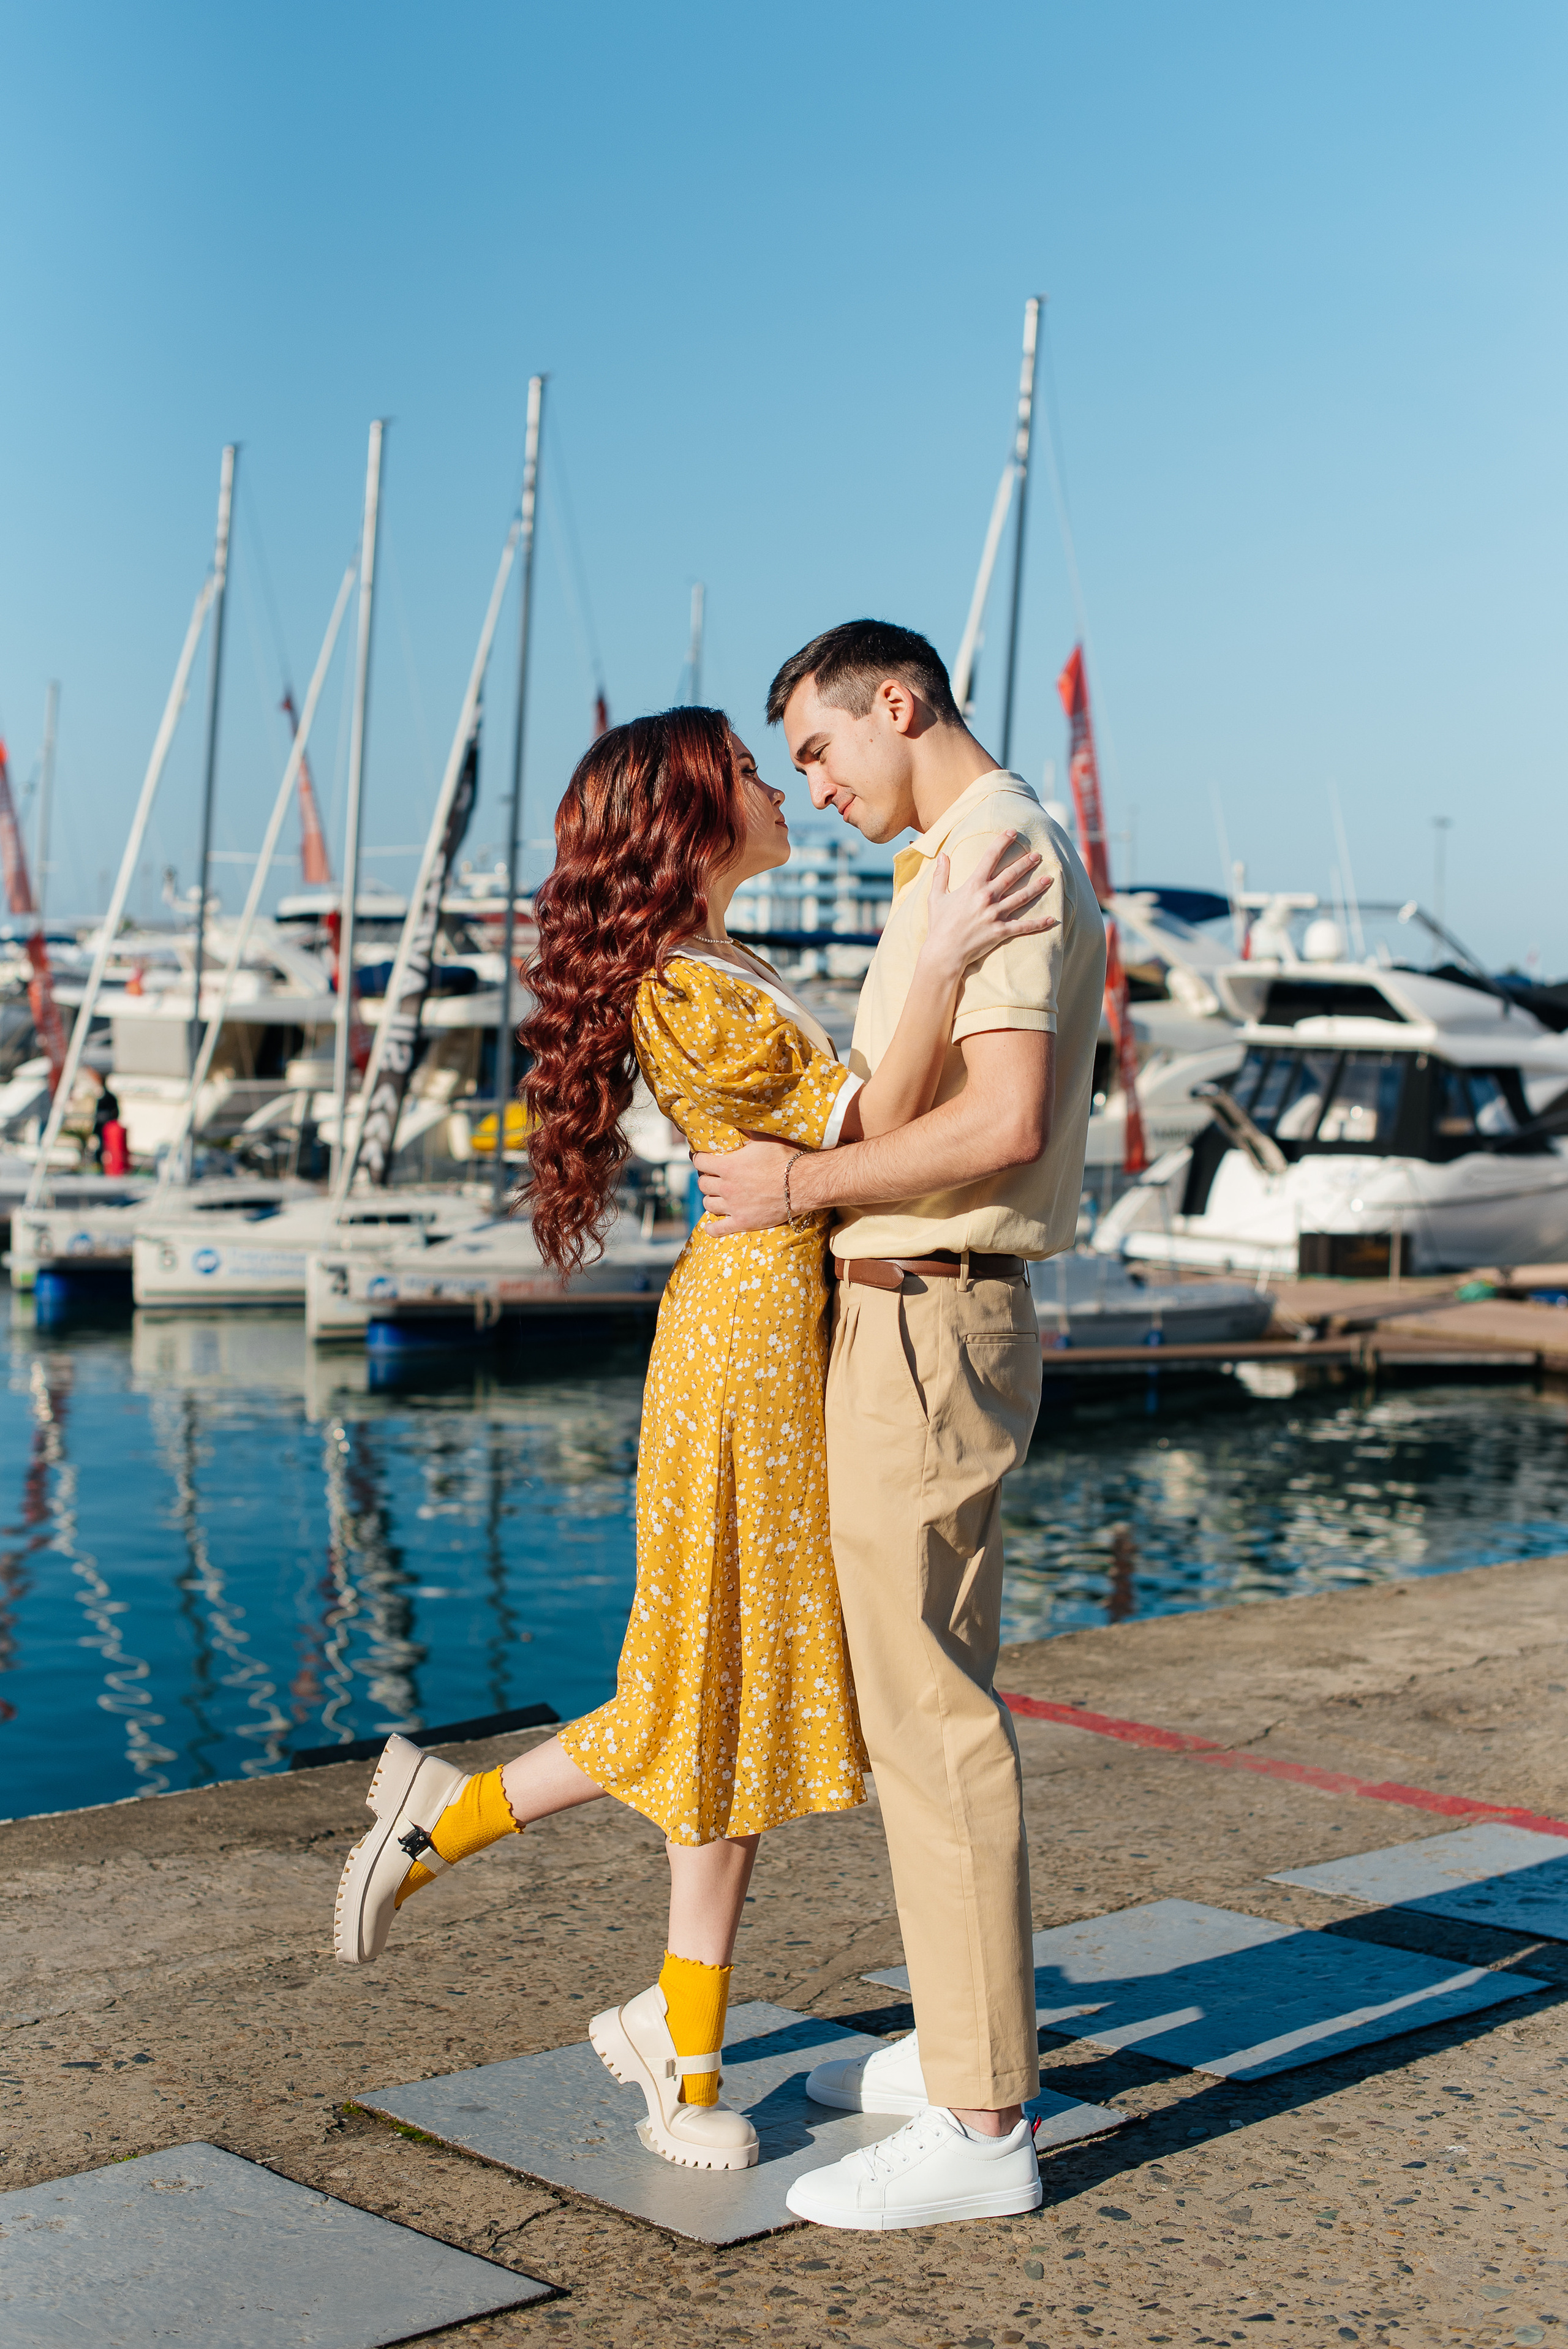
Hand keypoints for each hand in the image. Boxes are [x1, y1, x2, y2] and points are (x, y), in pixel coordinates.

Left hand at [691, 1137, 801, 1232]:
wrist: (802, 1184)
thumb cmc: (784, 1158)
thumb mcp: (763, 1138)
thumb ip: (746, 1129)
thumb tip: (736, 1114)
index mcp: (728, 1166)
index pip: (700, 1162)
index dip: (700, 1159)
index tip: (703, 1159)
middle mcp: (727, 1187)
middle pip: (702, 1184)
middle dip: (706, 1179)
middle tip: (714, 1177)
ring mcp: (734, 1207)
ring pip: (708, 1204)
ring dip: (711, 1199)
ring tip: (718, 1196)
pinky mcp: (743, 1222)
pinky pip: (719, 1229)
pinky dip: (712, 1228)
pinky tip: (710, 1226)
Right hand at [920, 831, 1056, 980]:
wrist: (944, 952)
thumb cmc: (939, 924)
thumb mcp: (936, 896)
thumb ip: (940, 874)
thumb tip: (943, 855)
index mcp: (973, 886)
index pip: (990, 857)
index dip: (1002, 842)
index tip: (1012, 832)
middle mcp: (987, 897)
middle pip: (1011, 875)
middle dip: (1026, 863)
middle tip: (1038, 855)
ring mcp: (995, 914)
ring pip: (1022, 897)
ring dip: (1037, 887)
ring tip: (1050, 879)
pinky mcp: (1000, 931)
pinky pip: (1023, 926)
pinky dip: (1038, 923)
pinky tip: (1051, 919)